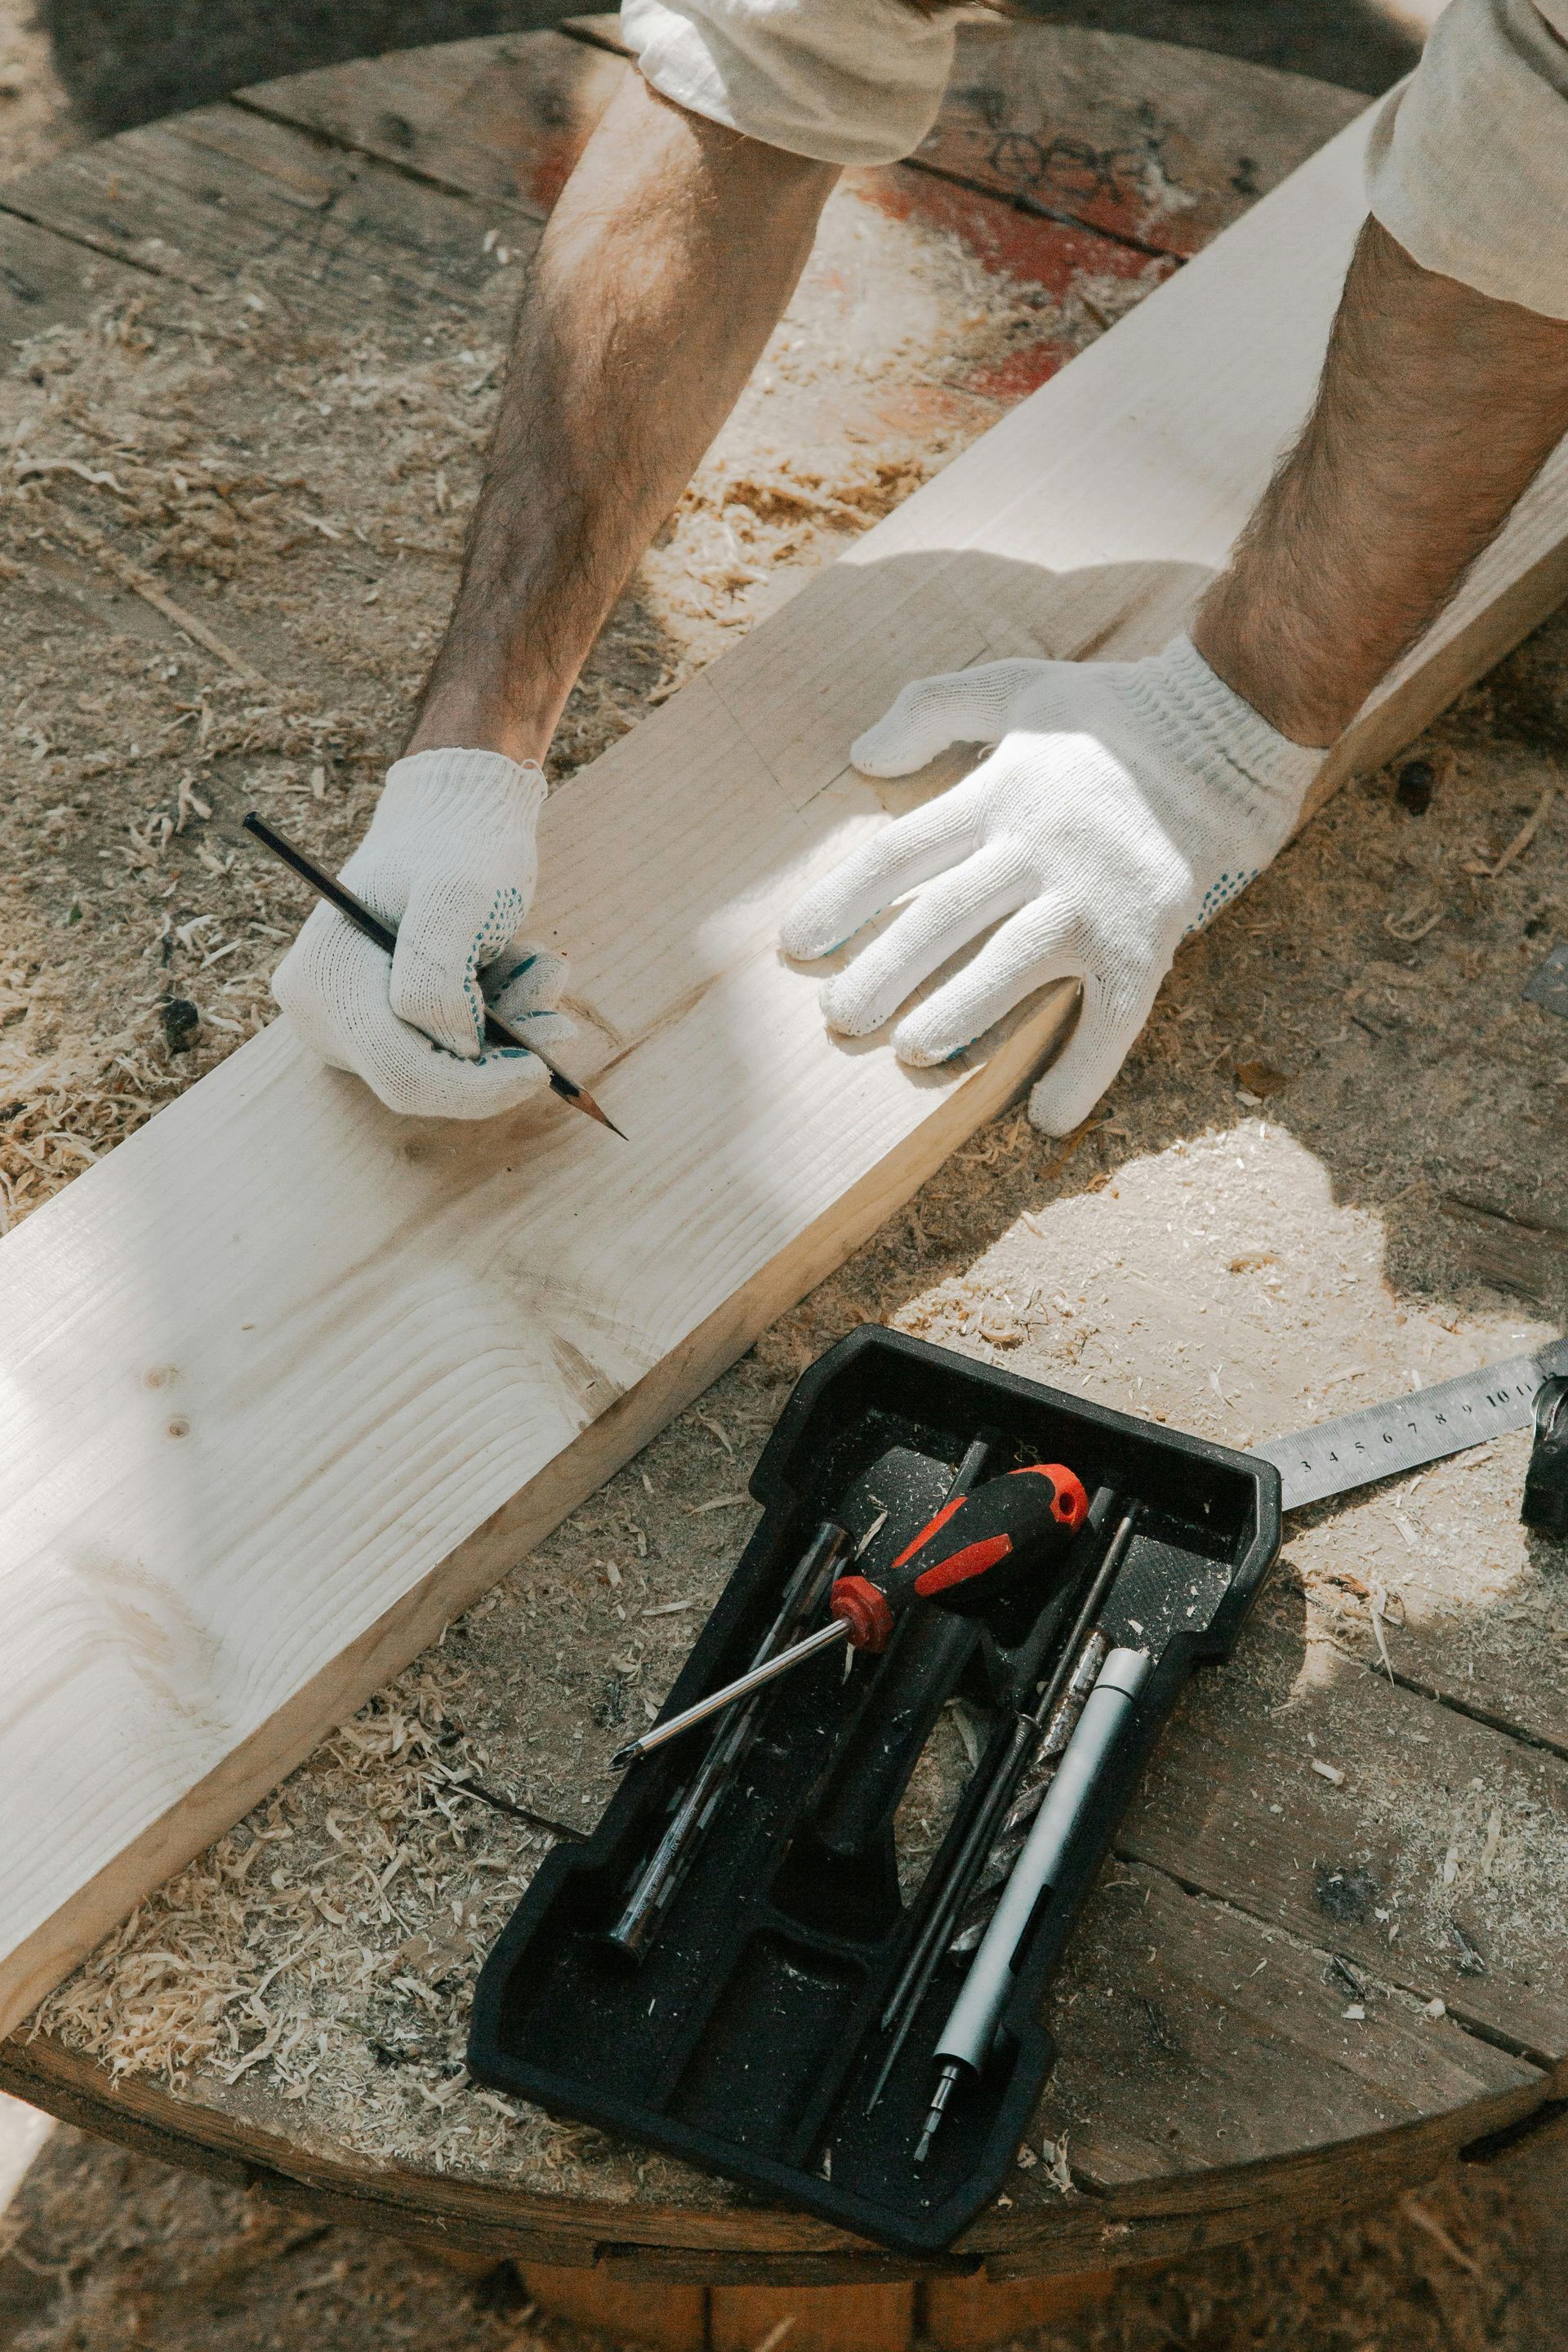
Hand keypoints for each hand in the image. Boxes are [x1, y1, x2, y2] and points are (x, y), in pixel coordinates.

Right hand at [273, 748, 573, 1119]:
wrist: (455, 813)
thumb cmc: (460, 844)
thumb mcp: (459, 893)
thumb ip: (440, 972)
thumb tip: (455, 1046)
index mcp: (326, 978)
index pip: (403, 1073)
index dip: (477, 1086)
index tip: (542, 1068)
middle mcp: (321, 1010)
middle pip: (424, 1080)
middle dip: (498, 1054)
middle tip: (556, 1014)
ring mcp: (347, 1021)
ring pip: (445, 1066)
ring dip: (507, 1028)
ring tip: (536, 967)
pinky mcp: (382, 1024)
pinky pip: (449, 1050)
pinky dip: (497, 1021)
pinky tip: (517, 970)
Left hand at [780, 637, 1321, 1133]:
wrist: (1227, 723)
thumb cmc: (1108, 712)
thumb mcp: (1013, 687)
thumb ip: (931, 710)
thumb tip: (860, 758)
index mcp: (999, 792)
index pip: (901, 853)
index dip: (843, 901)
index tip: (797, 946)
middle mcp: (1039, 847)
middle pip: (942, 917)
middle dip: (882, 973)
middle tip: (838, 1020)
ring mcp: (1094, 896)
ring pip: (1013, 966)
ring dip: (959, 1015)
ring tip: (911, 1049)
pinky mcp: (1147, 936)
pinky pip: (1113, 1016)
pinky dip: (1084, 1069)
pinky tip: (1047, 1116)